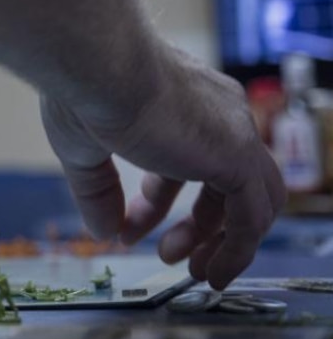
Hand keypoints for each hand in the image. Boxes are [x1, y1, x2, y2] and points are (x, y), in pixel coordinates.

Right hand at [40, 43, 285, 289]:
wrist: (100, 65)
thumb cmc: (85, 90)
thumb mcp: (84, 148)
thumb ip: (99, 191)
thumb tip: (104, 231)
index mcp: (182, 101)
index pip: (185, 159)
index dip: (157, 201)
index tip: (127, 227)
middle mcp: (218, 113)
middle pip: (228, 181)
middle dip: (199, 224)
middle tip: (168, 254)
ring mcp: (233, 135)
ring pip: (254, 199)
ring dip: (225, 242)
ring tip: (197, 274)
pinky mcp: (238, 158)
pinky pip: (253, 218)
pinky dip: (237, 250)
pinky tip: (212, 273)